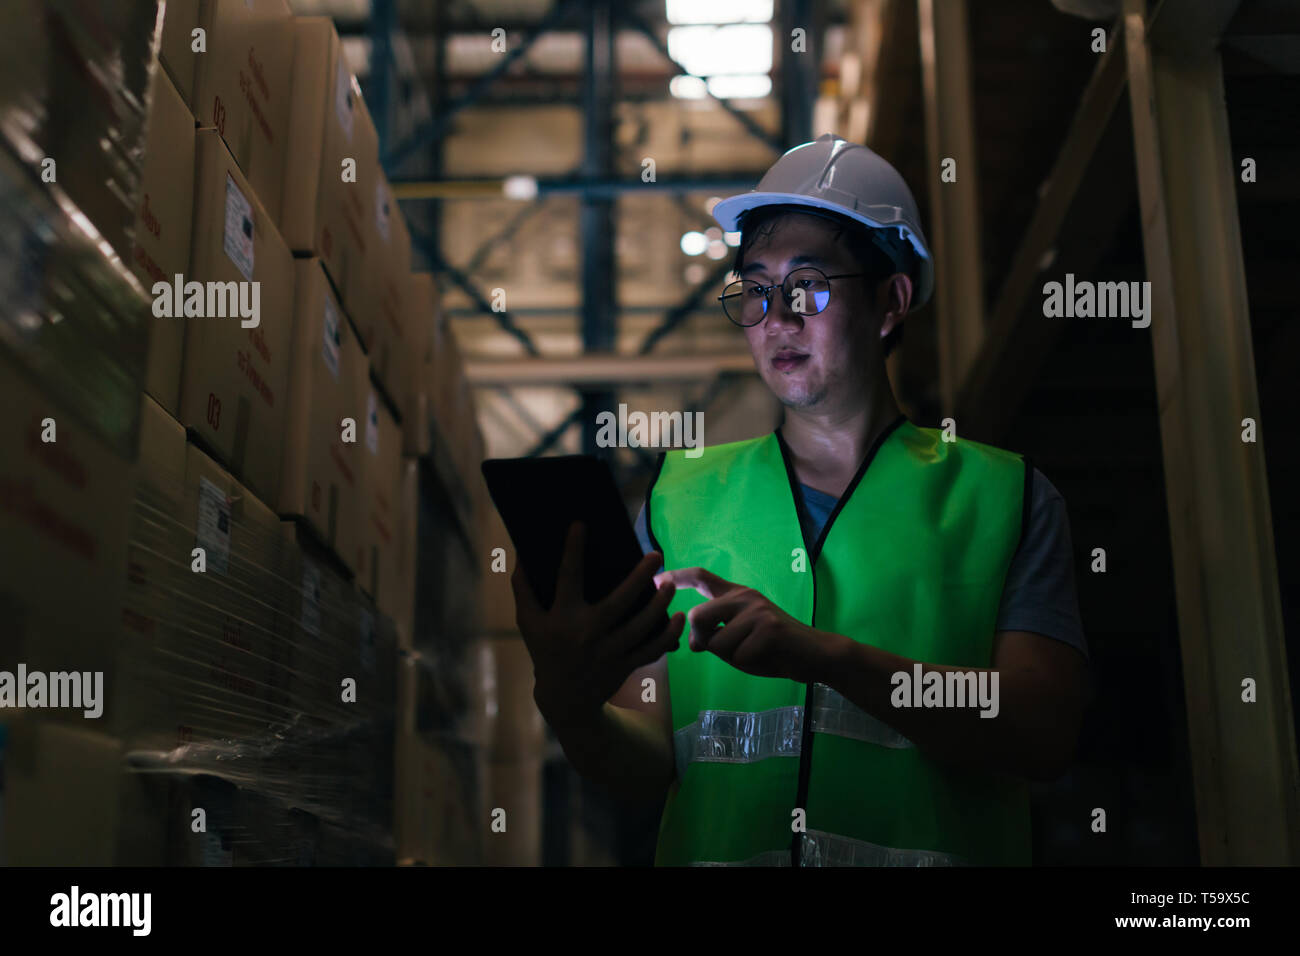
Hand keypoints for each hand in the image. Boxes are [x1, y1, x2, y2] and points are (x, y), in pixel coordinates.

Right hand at [512, 522, 685, 729]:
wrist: (564, 698)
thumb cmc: (546, 650)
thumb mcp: (528, 622)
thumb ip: (524, 588)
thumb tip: (522, 554)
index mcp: (562, 618)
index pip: (567, 578)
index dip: (572, 550)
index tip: (580, 524)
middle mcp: (587, 634)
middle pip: (618, 603)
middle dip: (639, 579)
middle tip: (656, 555)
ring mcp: (609, 652)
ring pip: (640, 627)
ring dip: (659, 605)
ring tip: (670, 583)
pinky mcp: (625, 665)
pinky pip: (651, 650)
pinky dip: (667, 636)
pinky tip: (678, 618)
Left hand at [654, 567, 841, 682]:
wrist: (815, 654)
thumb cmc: (773, 649)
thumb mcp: (739, 639)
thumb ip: (715, 634)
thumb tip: (692, 643)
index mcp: (737, 595)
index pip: (702, 577)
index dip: (677, 577)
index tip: (657, 580)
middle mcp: (745, 596)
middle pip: (697, 617)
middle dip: (702, 640)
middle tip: (723, 649)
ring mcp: (757, 610)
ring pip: (717, 642)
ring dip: (730, 657)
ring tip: (754, 653)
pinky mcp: (769, 629)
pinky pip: (739, 656)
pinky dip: (749, 665)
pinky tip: (767, 657)